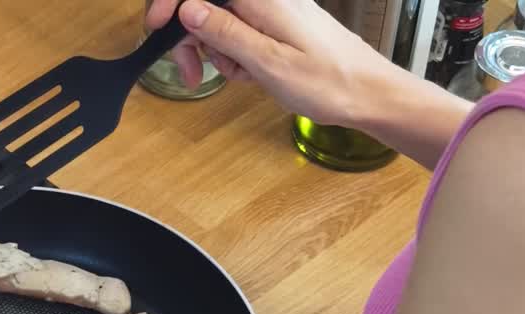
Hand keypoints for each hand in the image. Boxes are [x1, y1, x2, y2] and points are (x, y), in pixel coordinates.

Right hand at [146, 0, 395, 126]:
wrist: (370, 94)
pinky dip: (236, 55)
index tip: (155, 28)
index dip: (170, 3)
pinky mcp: (278, 23)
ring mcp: (272, 9)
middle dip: (192, 38)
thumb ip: (225, 33)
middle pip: (206, 6)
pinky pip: (241, 33)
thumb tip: (188, 9)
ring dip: (217, 53)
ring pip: (220, 22)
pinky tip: (251, 74)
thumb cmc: (327, 81)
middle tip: (194, 75)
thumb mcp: (267, 62)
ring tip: (240, 78)